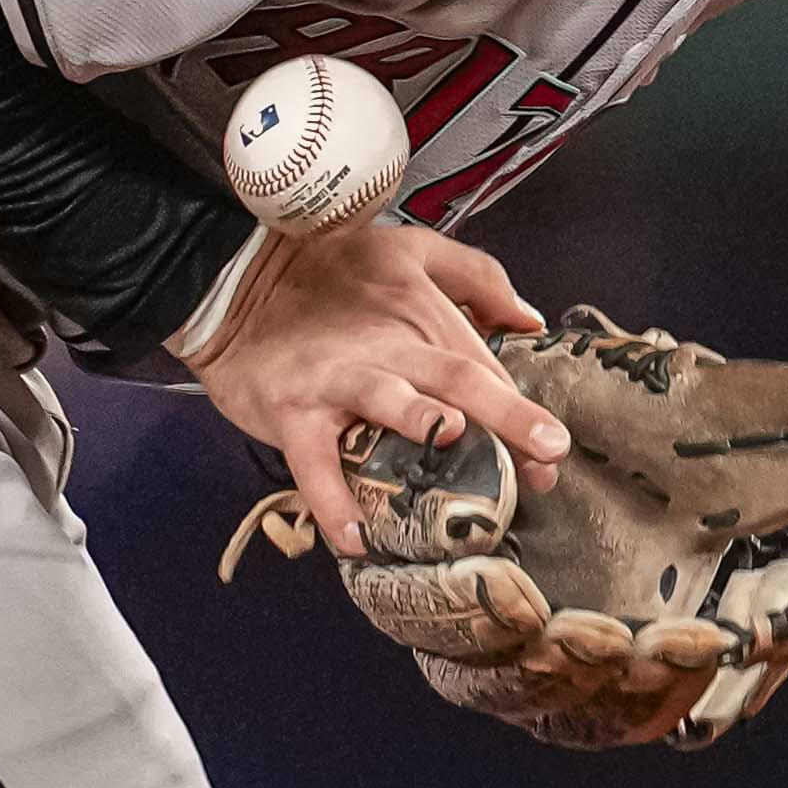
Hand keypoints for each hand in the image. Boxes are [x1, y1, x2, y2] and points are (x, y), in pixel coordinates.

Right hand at [182, 220, 562, 545]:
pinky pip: (313, 460)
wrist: (233, 277)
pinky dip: (330, 498)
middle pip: (454, 379)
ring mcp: (338, 379)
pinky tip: (354, 539)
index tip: (553, 451)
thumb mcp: (409, 249)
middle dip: (504, 420)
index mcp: (421, 314)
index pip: (482, 366)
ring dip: (419, 423)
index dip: (520, 409)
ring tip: (449, 444)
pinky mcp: (292, 410)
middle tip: (542, 462)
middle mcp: (387, 347)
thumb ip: (476, 276)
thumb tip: (528, 319)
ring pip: (387, 400)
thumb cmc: (328, 269)